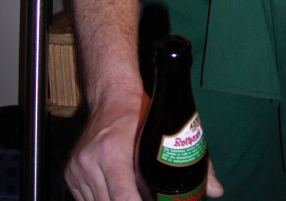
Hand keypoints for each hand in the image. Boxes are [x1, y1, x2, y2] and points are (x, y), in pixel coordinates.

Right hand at [65, 96, 223, 199]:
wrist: (109, 95)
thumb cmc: (139, 112)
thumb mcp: (166, 132)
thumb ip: (195, 161)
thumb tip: (215, 190)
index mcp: (112, 152)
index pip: (124, 198)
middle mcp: (90, 161)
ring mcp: (77, 168)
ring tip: (136, 195)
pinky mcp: (70, 172)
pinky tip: (119, 195)